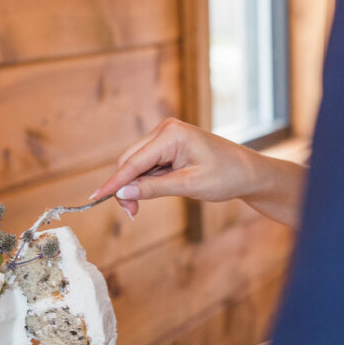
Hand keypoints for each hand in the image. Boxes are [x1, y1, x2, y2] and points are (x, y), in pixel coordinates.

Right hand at [89, 118, 304, 226]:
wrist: (248, 173)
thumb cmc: (225, 176)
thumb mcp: (188, 185)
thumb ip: (153, 189)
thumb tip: (123, 193)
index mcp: (171, 134)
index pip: (133, 161)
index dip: (114, 182)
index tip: (95, 197)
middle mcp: (164, 130)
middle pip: (129, 161)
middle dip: (125, 188)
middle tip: (131, 214)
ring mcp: (165, 136)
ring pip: (135, 164)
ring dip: (134, 186)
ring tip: (138, 209)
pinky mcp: (167, 146)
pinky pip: (146, 165)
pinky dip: (143, 182)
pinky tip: (148, 194)